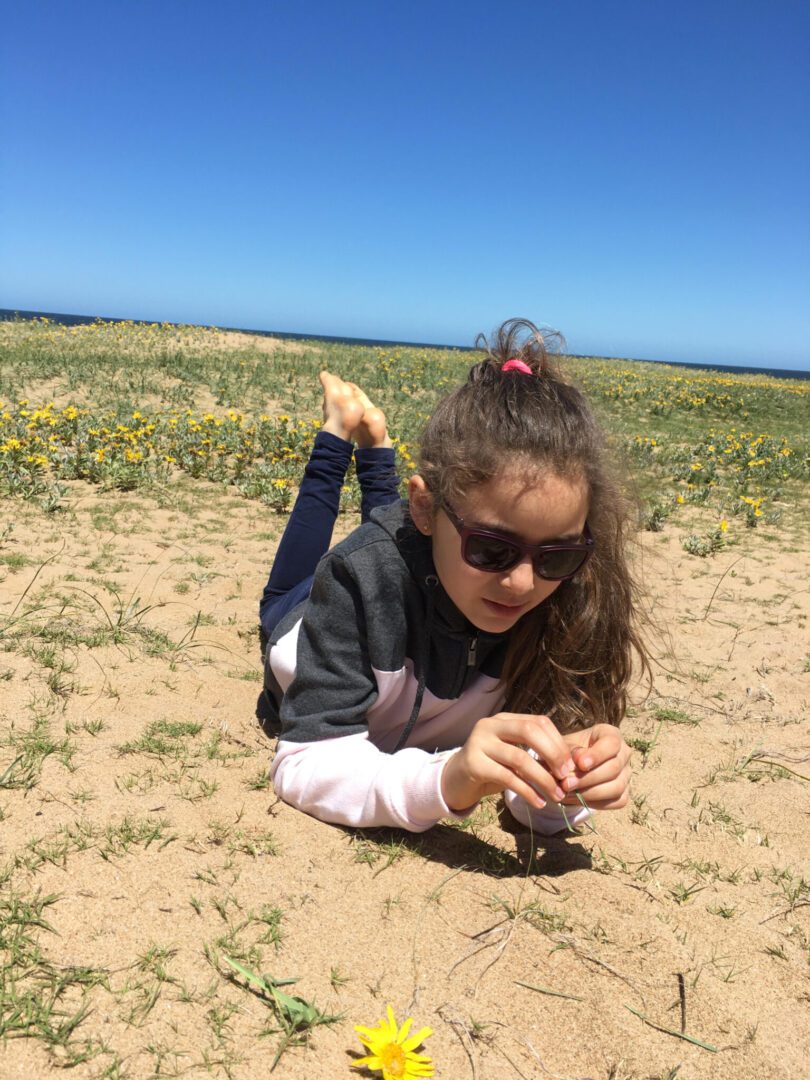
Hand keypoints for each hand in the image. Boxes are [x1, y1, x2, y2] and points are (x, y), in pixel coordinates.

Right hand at [441, 713, 575, 812]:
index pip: (538, 722)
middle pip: (529, 731)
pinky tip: (539, 802)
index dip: (557, 742)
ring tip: (557, 796)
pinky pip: (507, 778)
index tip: (570, 766)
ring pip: (519, 758)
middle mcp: (489, 725)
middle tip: (566, 777)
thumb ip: (536, 755)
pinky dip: (527, 792)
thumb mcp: (513, 756)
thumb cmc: (491, 768)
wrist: (456, 781)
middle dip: (552, 754)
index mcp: (503, 719)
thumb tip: (571, 766)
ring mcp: (479, 743)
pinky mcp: (473, 765)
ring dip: (543, 779)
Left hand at [559, 724, 631, 809]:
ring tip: (568, 792)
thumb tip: (578, 763)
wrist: (568, 768)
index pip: (612, 743)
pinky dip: (595, 802)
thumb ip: (570, 751)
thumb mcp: (565, 746)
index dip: (597, 755)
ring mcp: (626, 774)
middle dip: (588, 778)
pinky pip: (616, 801)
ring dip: (590, 792)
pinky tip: (576, 799)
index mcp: (611, 734)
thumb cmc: (567, 751)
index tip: (580, 764)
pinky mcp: (625, 793)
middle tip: (566, 783)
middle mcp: (624, 753)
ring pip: (617, 787)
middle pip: (614, 767)